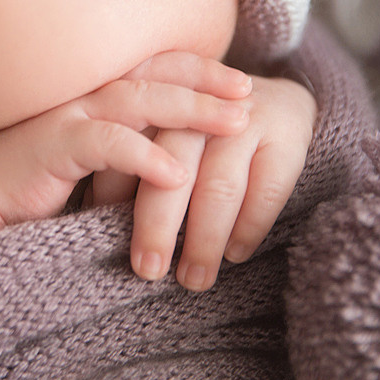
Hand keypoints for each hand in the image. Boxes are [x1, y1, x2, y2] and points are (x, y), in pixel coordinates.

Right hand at [0, 57, 251, 226]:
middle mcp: (88, 95)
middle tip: (250, 92)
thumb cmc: (39, 180)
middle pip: (158, 76)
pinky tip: (177, 172)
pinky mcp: (54, 146)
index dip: (201, 70)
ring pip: (141, 102)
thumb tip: (184, 156)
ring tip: (235, 124)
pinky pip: (106, 144)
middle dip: (208, 81)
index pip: (157, 68)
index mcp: (99, 93)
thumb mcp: (96, 158)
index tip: (242, 84)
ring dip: (192, 111)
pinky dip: (144, 156)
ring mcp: (71, 115)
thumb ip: (131, 145)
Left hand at [88, 55, 317, 290]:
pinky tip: (236, 254)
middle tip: (148, 270)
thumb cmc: (205, 136)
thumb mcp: (165, 133)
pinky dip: (250, 226)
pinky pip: (268, 189)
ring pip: (220, 184)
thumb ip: (133, 164)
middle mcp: (200, 106)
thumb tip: (92, 221)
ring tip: (193, 279)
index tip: (100, 232)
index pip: (128, 142)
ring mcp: (247, 118)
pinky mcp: (287, 136)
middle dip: (158, 222)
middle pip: (173, 164)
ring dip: (205, 237)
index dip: (111, 190)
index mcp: (159, 100)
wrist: (281, 102)